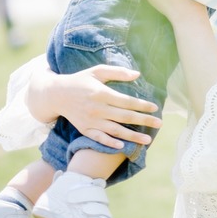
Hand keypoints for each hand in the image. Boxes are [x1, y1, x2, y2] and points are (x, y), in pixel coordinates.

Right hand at [27, 64, 159, 148]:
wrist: (56, 95)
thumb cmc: (80, 81)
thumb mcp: (97, 71)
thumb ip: (117, 72)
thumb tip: (137, 74)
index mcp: (102, 93)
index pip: (127, 101)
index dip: (142, 105)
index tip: (155, 107)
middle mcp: (97, 108)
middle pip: (125, 117)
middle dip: (144, 121)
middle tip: (160, 123)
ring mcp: (91, 120)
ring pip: (115, 130)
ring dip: (132, 136)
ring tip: (148, 140)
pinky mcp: (85, 129)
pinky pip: (99, 138)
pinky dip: (110, 143)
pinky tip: (123, 146)